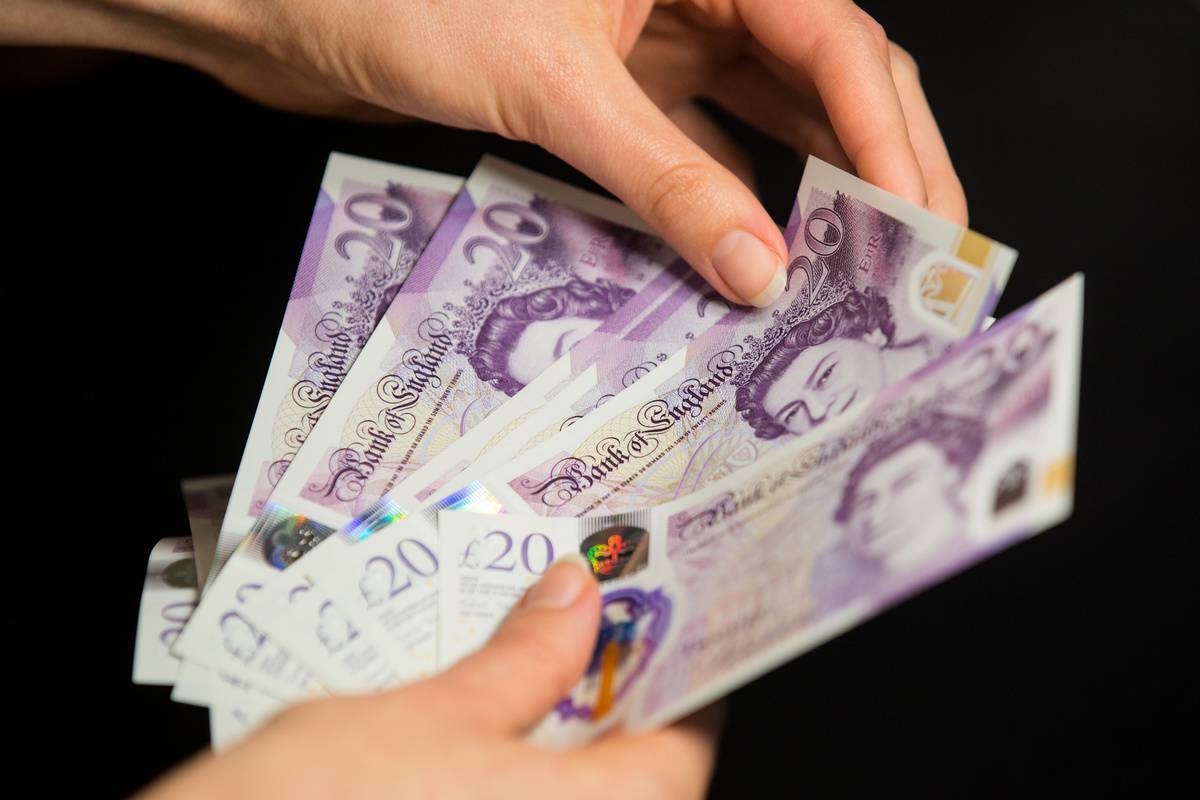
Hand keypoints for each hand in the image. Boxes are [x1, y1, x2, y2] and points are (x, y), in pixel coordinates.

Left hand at [5, 1, 965, 306]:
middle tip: (914, 260)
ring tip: (852, 275)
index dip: (886, 133)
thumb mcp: (551, 88)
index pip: (834, 36)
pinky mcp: (620, 91)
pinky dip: (730, 203)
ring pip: (770, 116)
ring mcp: (659, 42)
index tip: (917, 223)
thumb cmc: (403, 1)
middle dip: (876, 163)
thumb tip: (758, 268)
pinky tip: (752, 261)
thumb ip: (663, 178)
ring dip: (812, 192)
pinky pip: (700, 149)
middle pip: (824, 75)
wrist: (295, 13)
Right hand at [139, 557, 723, 798]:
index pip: (683, 751)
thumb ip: (521, 660)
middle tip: (589, 618)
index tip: (667, 625)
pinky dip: (510, 771)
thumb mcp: (431, 714)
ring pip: (562, 791)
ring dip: (554, 730)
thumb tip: (575, 598)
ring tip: (528, 653)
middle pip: (627, 775)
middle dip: (607, 694)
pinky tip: (477, 722)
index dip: (678, 681)